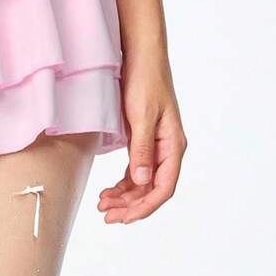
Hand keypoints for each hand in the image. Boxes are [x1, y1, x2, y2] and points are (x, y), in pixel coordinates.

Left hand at [98, 53, 186, 224]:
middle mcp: (167, 150)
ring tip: (102, 205)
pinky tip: (107, 193)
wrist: (140, 56)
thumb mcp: (142, 116)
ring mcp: (155, 148)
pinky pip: (134, 173)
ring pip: (141, 185)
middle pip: (151, 191)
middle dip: (130, 207)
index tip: (124, 218)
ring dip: (123, 199)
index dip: (145, 207)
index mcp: (173, 146)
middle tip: (106, 216)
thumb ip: (141, 150)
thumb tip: (142, 181)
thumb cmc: (144, 81)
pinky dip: (121, 186)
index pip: (164, 188)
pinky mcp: (142, 144)